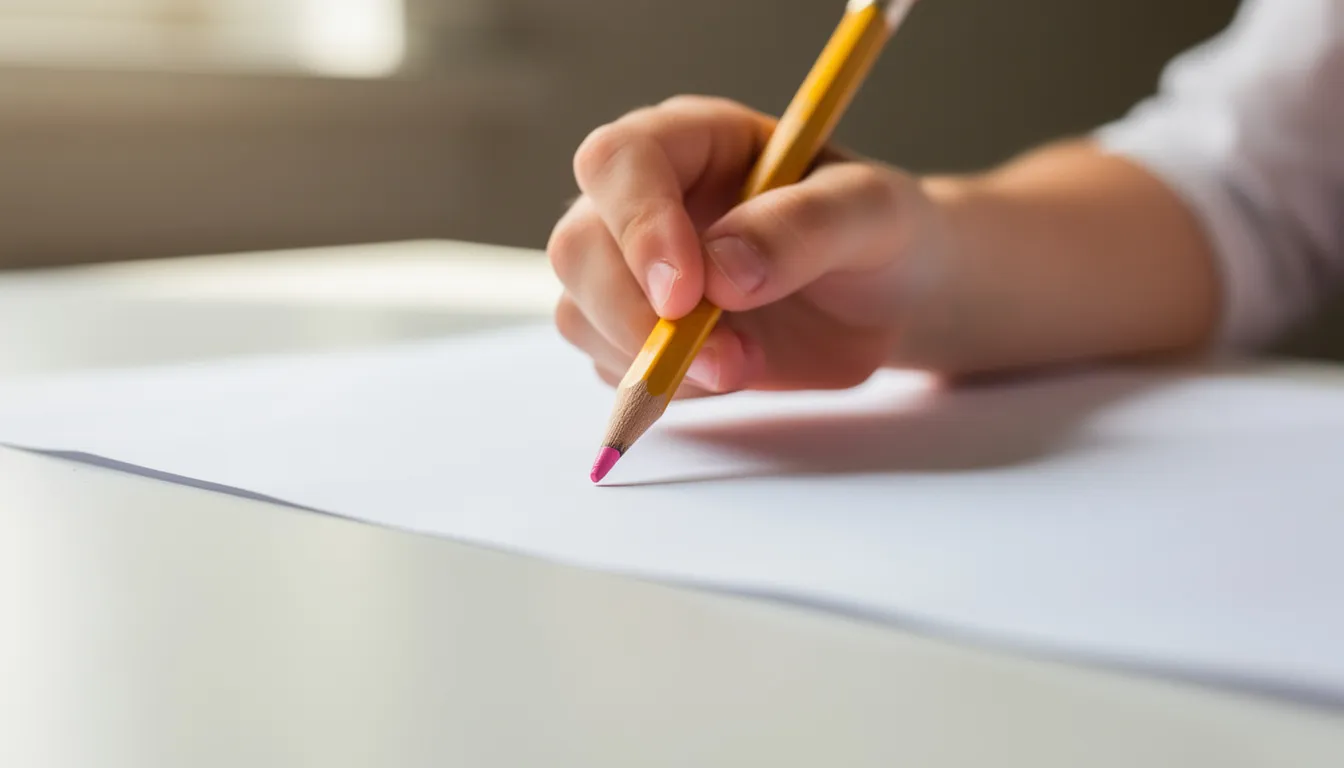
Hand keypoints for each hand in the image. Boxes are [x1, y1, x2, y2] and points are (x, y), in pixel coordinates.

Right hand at [548, 95, 948, 396]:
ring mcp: (631, 269)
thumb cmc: (879, 235)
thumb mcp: (870, 213)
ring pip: (580, 312)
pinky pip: (611, 366)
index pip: (620, 160)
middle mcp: (645, 200)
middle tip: (723, 357)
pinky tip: (729, 373)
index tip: (687, 293)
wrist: (889, 299)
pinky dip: (662, 386)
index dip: (639, 225)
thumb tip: (723, 271)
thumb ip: (802, 228)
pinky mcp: (638, 332)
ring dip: (650, 359)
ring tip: (744, 365)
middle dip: (635, 314)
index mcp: (692, 140)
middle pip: (578, 246)